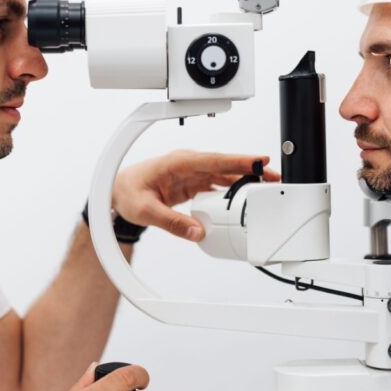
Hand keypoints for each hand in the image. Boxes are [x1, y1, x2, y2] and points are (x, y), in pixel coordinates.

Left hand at [112, 150, 279, 240]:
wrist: (116, 193)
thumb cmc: (127, 193)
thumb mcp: (146, 210)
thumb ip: (171, 222)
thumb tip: (197, 231)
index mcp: (178, 162)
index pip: (214, 159)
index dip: (239, 159)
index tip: (260, 160)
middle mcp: (188, 164)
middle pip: (225, 165)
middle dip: (251, 169)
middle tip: (274, 176)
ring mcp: (191, 173)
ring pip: (224, 174)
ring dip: (245, 179)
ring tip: (266, 187)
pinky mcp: (192, 183)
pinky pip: (217, 184)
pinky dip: (232, 189)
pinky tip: (245, 196)